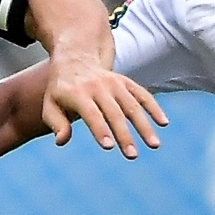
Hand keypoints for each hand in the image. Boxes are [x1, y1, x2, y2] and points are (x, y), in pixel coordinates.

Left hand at [41, 55, 167, 155]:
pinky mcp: (126, 82)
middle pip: (114, 113)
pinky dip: (154, 107)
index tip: (109, 147)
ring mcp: (114, 83)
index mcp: (78, 94)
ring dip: (144, 126)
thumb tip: (61, 142)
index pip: (92, 114)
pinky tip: (164, 123)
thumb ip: (56, 124)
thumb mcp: (50, 105)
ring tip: (154, 145)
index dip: (100, 130)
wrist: (75, 59)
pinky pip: (142, 94)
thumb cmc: (60, 90)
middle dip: (124, 135)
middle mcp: (98, 87)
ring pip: (132, 106)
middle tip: (132, 156)